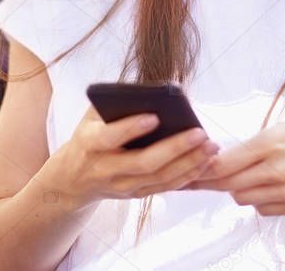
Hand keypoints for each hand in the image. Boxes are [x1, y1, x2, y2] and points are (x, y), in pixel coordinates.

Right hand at [44, 105, 220, 209]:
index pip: (110, 138)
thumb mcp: (91, 116)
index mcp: (90, 144)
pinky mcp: (136, 194)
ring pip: (159, 178)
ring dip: (188, 164)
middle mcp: (106, 169)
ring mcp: (122, 186)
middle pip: (143, 163)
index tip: (154, 116)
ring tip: (210, 146)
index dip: (131, 128)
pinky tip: (204, 162)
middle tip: (200, 133)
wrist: (73, 179)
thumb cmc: (89, 136)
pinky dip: (187, 176)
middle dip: (174, 148)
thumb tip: (152, 91)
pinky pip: (165, 187)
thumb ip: (114, 104)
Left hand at [182, 113, 284, 215]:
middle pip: (228, 185)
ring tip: (245, 177)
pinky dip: (259, 201)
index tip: (189, 168)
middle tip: (202, 177)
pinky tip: (267, 187)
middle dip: (215, 181)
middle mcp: (277, 170)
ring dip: (238, 189)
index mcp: (271, 143)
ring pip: (244, 199)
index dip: (202, 168)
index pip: (223, 163)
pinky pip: (265, 210)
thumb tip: (226, 158)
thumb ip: (256, 146)